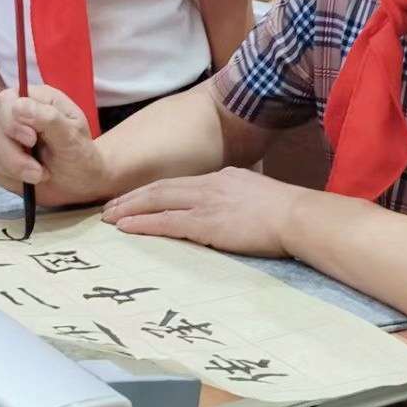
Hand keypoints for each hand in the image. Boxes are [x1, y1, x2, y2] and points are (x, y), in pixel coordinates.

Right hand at [0, 87, 111, 204]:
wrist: (81, 183)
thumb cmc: (81, 154)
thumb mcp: (72, 135)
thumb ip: (49, 118)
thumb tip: (18, 106)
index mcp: (37, 100)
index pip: (8, 100)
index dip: (13, 120)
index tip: (32, 140)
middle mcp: (17, 115)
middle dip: (14, 151)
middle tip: (38, 169)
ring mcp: (5, 137)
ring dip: (15, 167)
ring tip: (40, 175)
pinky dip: (10, 176)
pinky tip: (30, 179)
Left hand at [101, 167, 303, 257]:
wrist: (298, 216)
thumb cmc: (288, 212)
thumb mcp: (258, 195)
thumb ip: (240, 198)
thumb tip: (233, 210)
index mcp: (222, 177)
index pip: (178, 183)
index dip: (152, 190)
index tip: (134, 198)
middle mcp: (210, 184)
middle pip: (160, 187)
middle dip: (132, 197)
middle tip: (109, 207)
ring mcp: (207, 202)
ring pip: (157, 202)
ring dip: (129, 209)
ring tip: (108, 218)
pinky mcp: (206, 224)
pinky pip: (166, 222)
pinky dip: (142, 224)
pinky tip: (125, 229)